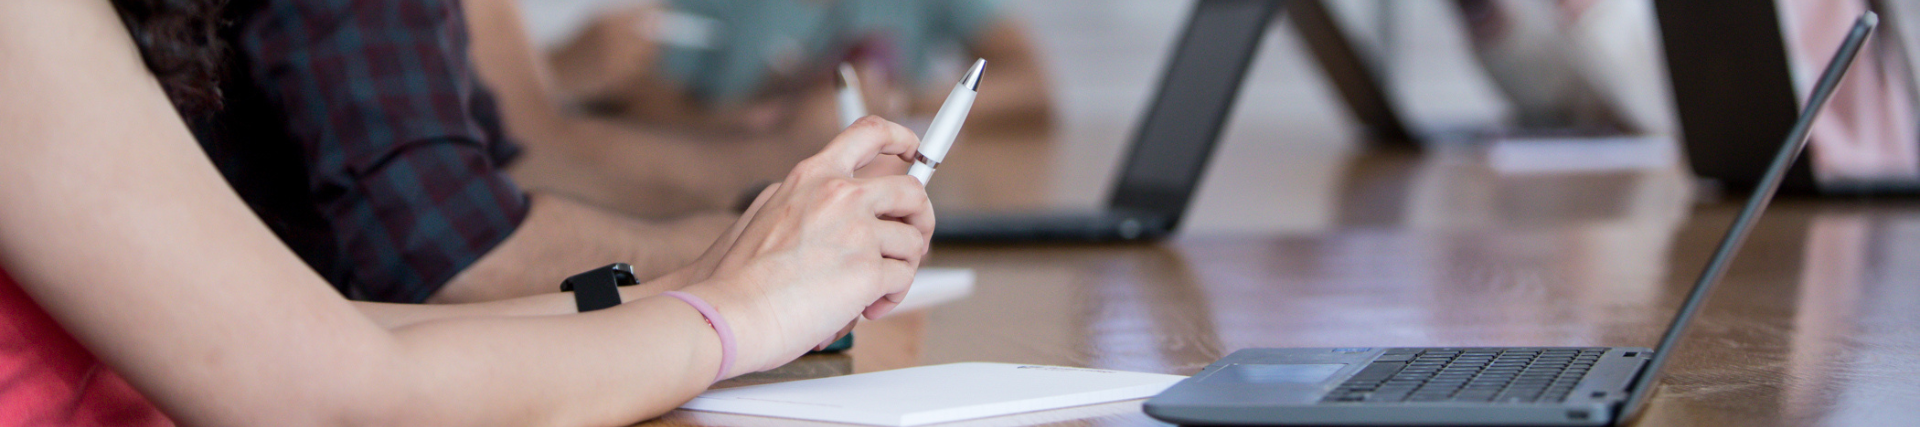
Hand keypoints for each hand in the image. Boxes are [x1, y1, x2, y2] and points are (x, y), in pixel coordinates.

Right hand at [680, 117, 933, 376]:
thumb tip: (841, 215)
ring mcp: (856, 230)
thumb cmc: (734, 278)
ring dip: (900, 270)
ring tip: (871, 292)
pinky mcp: (867, 270)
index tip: (914, 150)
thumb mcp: (765, 214)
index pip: (868, 134)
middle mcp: (839, 194)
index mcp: (811, 176)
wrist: (725, 312)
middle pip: (911, 191)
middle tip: (912, 243)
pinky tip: (865, 309)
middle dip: (921, 220)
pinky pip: (903, 278)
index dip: (900, 138)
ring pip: (912, 242)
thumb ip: (806, 204)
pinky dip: (891, 298)